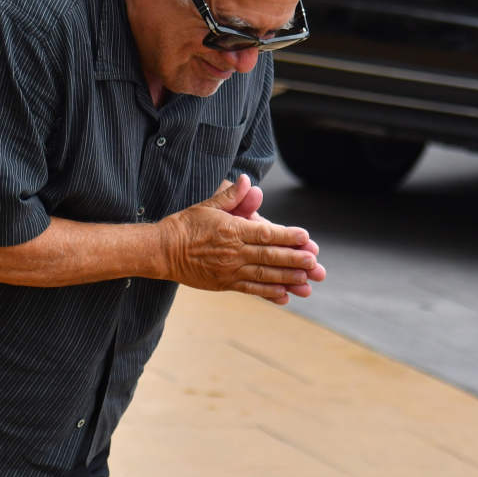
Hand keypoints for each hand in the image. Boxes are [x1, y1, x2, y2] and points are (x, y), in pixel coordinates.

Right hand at [160, 174, 325, 304]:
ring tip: (306, 281)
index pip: (265, 233)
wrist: (163, 250)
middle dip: (294, 260)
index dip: (287, 236)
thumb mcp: (209, 205)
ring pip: (264, 276)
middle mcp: (233, 252)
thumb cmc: (187, 225)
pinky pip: (250, 290)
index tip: (306, 237)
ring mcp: (229, 270)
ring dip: (287, 278)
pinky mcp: (224, 284)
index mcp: (232, 230)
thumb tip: (246, 181)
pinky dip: (268, 293)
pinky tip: (284, 295)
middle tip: (314, 263)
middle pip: (269, 256)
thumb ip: (231, 196)